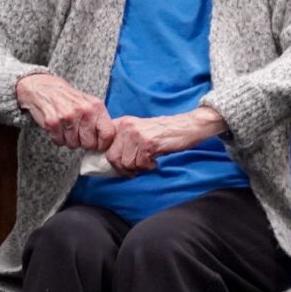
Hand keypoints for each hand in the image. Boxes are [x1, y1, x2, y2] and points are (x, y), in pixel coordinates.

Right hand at [15, 73, 114, 150]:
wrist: (43, 87)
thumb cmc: (69, 98)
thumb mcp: (90, 103)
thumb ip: (100, 120)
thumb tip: (109, 141)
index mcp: (96, 106)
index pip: (108, 134)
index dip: (103, 143)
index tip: (98, 143)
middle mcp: (84, 111)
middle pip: (90, 144)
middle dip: (84, 142)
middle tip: (78, 134)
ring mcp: (67, 117)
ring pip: (73, 144)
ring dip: (69, 140)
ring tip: (67, 128)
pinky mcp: (52, 122)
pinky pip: (59, 142)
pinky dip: (58, 138)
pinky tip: (58, 128)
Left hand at [103, 108, 224, 175]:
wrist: (186, 126)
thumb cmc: (163, 132)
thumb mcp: (139, 130)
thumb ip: (123, 139)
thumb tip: (109, 159)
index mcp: (122, 123)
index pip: (104, 145)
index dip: (110, 159)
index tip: (120, 165)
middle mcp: (127, 127)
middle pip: (112, 157)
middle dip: (124, 168)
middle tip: (136, 168)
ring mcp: (137, 134)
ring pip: (127, 163)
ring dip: (138, 168)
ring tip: (148, 163)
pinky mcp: (149, 143)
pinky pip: (141, 164)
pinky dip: (149, 167)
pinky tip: (155, 162)